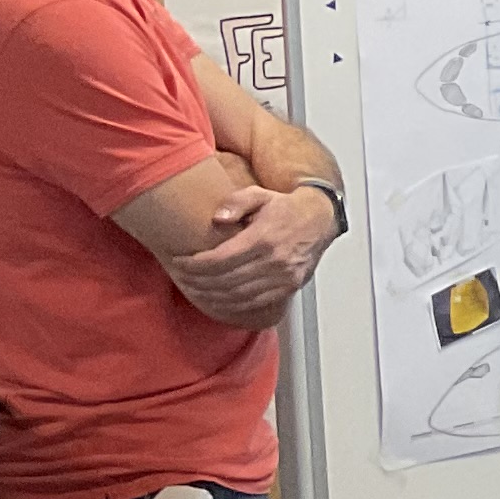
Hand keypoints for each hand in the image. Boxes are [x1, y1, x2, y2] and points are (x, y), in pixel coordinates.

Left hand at [160, 184, 335, 326]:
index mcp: (264, 238)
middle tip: (181, 277)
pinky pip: (255, 302)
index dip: (194, 265)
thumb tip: (219, 218)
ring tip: (194, 289)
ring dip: (211, 295)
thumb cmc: (286, 208)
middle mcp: (275, 261)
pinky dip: (233, 305)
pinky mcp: (289, 287)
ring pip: (238, 295)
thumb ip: (237, 201)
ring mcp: (283, 277)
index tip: (179, 262)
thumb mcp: (259, 194)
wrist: (320, 219)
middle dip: (197, 281)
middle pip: (225, 280)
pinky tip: (218, 300)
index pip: (220, 259)